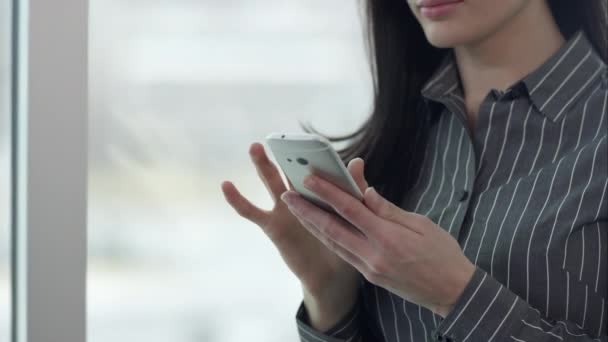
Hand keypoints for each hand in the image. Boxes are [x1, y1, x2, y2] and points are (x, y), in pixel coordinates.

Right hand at [221, 142, 368, 329]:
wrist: (332, 276)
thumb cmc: (343, 243)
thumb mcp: (352, 215)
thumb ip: (353, 190)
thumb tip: (357, 162)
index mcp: (319, 191)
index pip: (315, 167)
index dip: (312, 154)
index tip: (310, 139)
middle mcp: (300, 196)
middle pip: (291, 169)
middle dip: (285, 153)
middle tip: (278, 136)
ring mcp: (284, 209)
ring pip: (272, 183)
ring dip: (263, 166)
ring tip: (255, 147)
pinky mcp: (272, 225)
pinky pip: (251, 211)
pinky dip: (237, 199)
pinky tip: (226, 185)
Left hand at [280, 159, 475, 317]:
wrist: (452, 292)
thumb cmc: (443, 253)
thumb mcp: (421, 224)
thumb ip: (388, 209)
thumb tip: (366, 192)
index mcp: (388, 237)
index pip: (350, 209)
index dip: (327, 192)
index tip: (309, 178)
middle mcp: (373, 255)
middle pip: (332, 228)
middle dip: (307, 210)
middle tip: (288, 195)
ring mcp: (369, 268)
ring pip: (333, 243)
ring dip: (312, 225)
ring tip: (296, 209)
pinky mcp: (369, 276)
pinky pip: (343, 253)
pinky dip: (328, 238)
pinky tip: (318, 227)